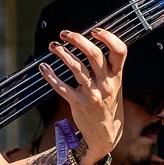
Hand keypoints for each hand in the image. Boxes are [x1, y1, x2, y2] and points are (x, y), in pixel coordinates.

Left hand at [39, 27, 125, 163]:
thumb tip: (91, 43)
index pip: (120, 51)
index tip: (95, 30)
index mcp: (116, 76)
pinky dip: (50, 75)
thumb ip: (107, 67)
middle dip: (78, 40)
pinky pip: (61, 87)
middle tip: (65, 34)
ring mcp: (92, 93)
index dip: (108, 37)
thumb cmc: (108, 105)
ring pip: (77, 67)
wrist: (106, 134)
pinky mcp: (78, 103)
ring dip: (62, 53)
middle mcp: (106, 83)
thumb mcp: (115, 85)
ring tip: (53, 46)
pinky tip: (44, 67)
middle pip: (94, 54)